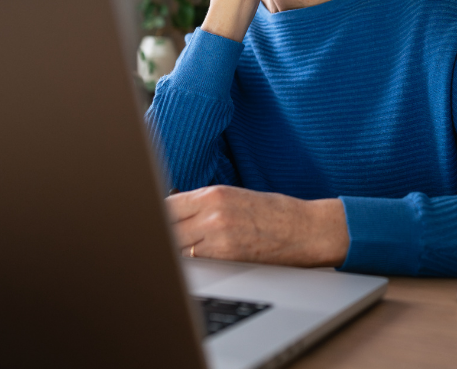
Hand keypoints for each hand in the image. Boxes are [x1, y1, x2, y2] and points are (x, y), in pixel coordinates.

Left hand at [167, 185, 349, 267]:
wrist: (306, 229)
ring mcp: (219, 236)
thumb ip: (203, 205)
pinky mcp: (227, 258)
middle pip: (167, 228)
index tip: (150, 222)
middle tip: (160, 242)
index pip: (166, 206)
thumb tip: (172, 216)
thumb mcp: (236, 197)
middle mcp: (213, 213)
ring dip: (176, 252)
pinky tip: (197, 262)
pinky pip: (197, 263)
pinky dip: (193, 264)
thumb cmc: (275, 213)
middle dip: (163, 235)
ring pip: (178, 248)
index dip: (156, 217)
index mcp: (214, 194)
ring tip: (178, 253)